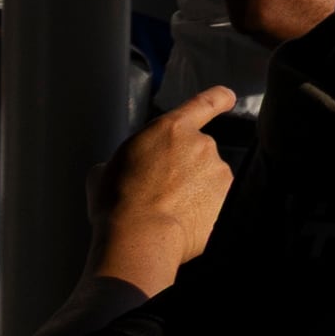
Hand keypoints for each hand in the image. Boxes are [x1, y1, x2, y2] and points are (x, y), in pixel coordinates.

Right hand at [91, 85, 241, 295]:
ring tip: (169, 213)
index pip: (204, 104)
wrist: (139, 236)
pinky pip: (217, 202)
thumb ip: (125, 159)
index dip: (219, 99)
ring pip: (209, 179)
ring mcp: (217, 171)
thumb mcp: (106, 169)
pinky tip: (184, 224)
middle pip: (199, 152)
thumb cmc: (117, 203)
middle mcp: (200, 143)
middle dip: (185, 170)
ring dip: (196, 191)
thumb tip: (122, 170)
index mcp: (170, 128)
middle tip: (161, 193)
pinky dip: (205, 211)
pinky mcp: (227, 198)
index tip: (228, 98)